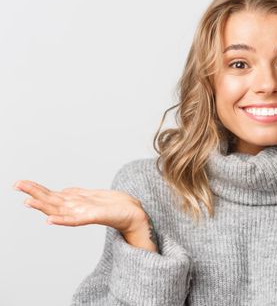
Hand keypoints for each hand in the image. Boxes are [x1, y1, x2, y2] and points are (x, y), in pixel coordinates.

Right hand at [13, 179, 147, 234]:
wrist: (133, 214)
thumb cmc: (114, 206)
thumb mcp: (92, 196)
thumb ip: (77, 195)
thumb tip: (63, 191)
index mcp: (75, 202)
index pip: (51, 195)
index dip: (35, 189)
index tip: (19, 183)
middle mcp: (76, 208)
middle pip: (50, 200)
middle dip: (33, 193)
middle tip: (16, 186)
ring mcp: (83, 213)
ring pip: (59, 209)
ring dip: (43, 206)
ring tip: (27, 202)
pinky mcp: (94, 217)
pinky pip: (75, 220)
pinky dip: (62, 220)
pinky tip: (50, 220)